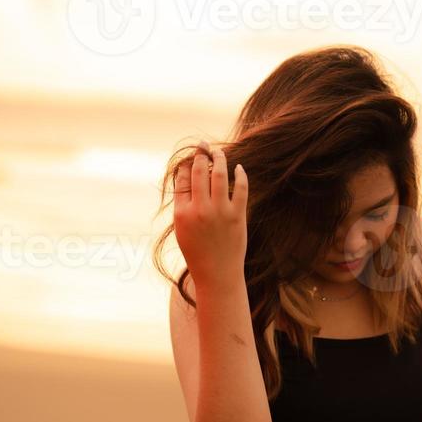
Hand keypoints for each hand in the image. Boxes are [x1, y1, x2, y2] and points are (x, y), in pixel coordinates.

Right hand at [173, 143, 247, 289]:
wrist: (217, 274)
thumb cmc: (198, 253)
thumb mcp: (182, 230)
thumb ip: (184, 206)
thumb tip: (188, 180)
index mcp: (181, 213)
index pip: (181, 180)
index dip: (184, 166)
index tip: (188, 159)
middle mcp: (199, 210)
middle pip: (198, 172)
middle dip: (199, 155)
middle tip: (202, 147)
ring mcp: (219, 212)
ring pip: (218, 174)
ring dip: (218, 159)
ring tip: (218, 153)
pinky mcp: (237, 215)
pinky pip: (240, 188)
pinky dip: (240, 174)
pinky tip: (238, 168)